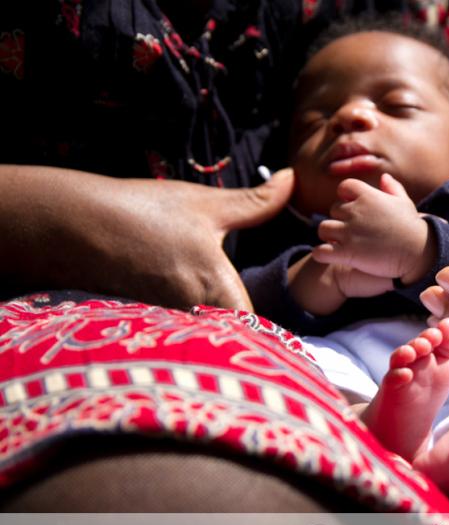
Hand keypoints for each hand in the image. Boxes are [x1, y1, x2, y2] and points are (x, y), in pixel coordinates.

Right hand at [0, 165, 293, 309]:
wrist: (72, 224)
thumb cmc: (144, 211)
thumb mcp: (207, 204)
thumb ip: (257, 201)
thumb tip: (292, 179)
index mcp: (214, 285)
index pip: (253, 327)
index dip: (266, 331)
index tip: (276, 330)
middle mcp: (191, 311)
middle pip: (228, 335)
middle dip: (241, 334)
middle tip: (255, 330)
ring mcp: (164, 319)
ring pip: (202, 335)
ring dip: (212, 330)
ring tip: (221, 322)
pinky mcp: (142, 321)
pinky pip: (175, 332)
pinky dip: (185, 328)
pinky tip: (186, 315)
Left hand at [313, 174, 435, 284]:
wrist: (418, 254)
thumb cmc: (413, 229)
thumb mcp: (405, 203)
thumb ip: (393, 188)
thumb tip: (384, 177)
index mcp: (367, 195)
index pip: (344, 187)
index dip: (346, 197)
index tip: (355, 209)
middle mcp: (355, 211)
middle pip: (333, 209)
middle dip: (340, 219)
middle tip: (351, 231)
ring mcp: (349, 232)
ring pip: (323, 228)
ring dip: (329, 236)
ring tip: (340, 244)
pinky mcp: (347, 252)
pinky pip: (320, 251)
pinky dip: (321, 254)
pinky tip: (331, 256)